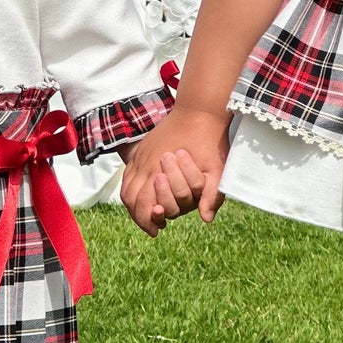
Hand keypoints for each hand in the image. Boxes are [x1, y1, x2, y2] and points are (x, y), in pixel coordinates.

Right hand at [121, 110, 231, 235]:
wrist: (199, 111)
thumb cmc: (209, 141)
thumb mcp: (216, 168)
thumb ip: (211, 194)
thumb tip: (206, 218)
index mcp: (159, 170)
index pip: (143, 205)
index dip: (148, 221)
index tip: (157, 231)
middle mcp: (144, 164)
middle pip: (130, 199)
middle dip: (139, 216)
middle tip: (152, 226)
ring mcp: (140, 155)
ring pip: (126, 187)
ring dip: (133, 205)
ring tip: (145, 214)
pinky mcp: (141, 149)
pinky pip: (128, 175)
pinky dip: (131, 189)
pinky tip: (142, 195)